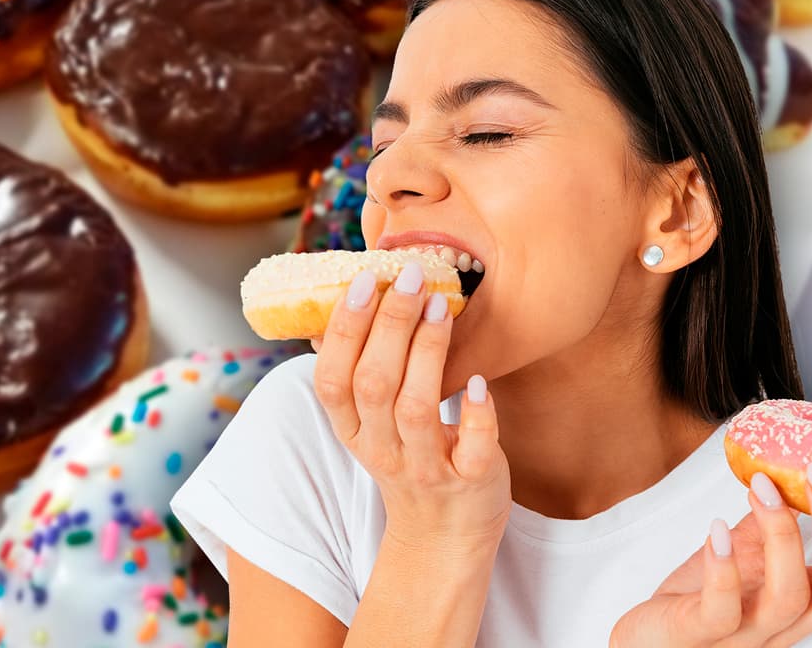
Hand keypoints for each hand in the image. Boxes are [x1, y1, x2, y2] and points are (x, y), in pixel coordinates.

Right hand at [312, 262, 511, 556]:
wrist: (444, 536)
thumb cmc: (409, 458)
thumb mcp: (368, 424)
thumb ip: (353, 375)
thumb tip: (329, 314)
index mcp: (351, 430)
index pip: (333, 377)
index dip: (344, 327)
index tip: (364, 279)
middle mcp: (381, 449)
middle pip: (373, 384)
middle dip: (390, 324)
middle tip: (412, 275)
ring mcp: (424, 468)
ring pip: (416, 409)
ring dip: (427, 353)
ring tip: (441, 306)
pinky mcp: (470, 481)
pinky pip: (472, 448)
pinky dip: (477, 414)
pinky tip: (481, 381)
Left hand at [611, 467, 811, 647]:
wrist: (647, 641)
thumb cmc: (696, 599)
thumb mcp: (742, 557)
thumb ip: (766, 526)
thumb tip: (785, 472)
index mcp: (803, 606)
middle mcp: (784, 627)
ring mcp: (744, 637)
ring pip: (789, 599)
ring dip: (782, 535)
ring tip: (762, 487)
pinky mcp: (698, 636)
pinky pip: (722, 610)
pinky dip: (724, 568)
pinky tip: (717, 528)